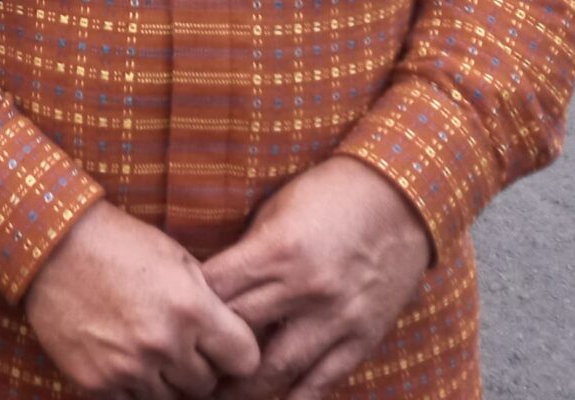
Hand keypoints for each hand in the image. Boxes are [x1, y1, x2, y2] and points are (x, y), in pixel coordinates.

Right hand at [25, 201, 260, 397]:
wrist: (52, 244)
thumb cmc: (120, 243)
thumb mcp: (177, 259)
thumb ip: (208, 300)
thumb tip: (232, 334)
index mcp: (192, 309)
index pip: (245, 360)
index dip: (236, 352)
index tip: (224, 346)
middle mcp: (164, 344)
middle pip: (206, 384)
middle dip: (199, 366)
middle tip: (179, 344)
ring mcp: (129, 367)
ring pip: (171, 398)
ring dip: (166, 380)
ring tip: (148, 348)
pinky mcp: (96, 383)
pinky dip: (132, 385)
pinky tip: (122, 357)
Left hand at [202, 157, 432, 399]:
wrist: (401, 197)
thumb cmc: (328, 195)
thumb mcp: (276, 211)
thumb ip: (247, 254)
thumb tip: (208, 289)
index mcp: (276, 251)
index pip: (215, 292)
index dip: (189, 309)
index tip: (173, 321)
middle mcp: (305, 289)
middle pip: (238, 335)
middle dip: (206, 354)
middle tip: (184, 366)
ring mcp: (336, 318)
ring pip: (276, 371)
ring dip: (241, 390)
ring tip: (217, 396)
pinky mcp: (362, 338)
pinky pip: (322, 382)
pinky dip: (293, 399)